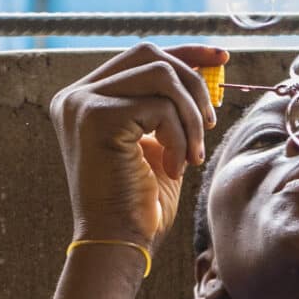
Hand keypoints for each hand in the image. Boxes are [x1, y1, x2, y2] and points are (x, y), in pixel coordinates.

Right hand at [48, 42, 226, 251]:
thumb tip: (206, 69)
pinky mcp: (96, 117)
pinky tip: (175, 168)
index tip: (222, 58)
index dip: (185, 53)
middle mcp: (76, 95)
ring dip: (191, 115)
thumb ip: (169, 105)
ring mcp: (82, 103)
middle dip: (193, 82)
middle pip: (150, 54)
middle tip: (211, 123)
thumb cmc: (140, 204)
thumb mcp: (159, 143)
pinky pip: (161, 107)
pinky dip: (181, 137)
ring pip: (161, 75)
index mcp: (85, 99)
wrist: (118, 244)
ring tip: (192, 154)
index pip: (140, 56)